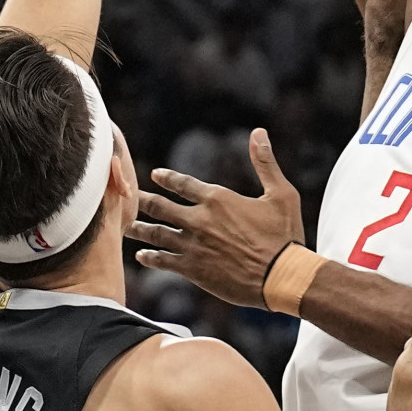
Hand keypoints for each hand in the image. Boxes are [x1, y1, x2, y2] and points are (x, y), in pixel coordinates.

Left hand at [131, 129, 304, 305]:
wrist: (282, 277)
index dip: (167, 178)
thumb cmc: (285, 235)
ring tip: (126, 227)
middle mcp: (200, 220)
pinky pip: (164, 261)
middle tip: (128, 197)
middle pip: (161, 207)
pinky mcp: (193, 270)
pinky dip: (151, 258)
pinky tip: (142, 256)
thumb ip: (265, 163)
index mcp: (218, 199)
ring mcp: (193, 246)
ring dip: (139, 229)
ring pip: (157, 234)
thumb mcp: (281, 194)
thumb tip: (259, 133)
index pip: (183, 184)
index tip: (155, 175)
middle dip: (143, 201)